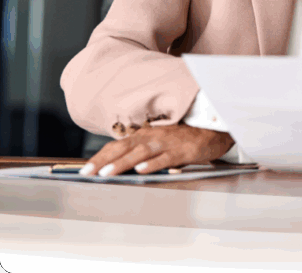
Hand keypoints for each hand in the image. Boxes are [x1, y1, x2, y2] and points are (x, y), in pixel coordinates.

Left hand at [80, 124, 234, 176]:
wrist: (213, 131)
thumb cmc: (184, 139)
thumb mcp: (160, 142)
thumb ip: (142, 153)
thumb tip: (120, 166)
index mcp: (145, 136)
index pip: (117, 145)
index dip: (100, 157)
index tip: (85, 169)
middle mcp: (152, 137)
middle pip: (124, 148)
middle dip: (103, 161)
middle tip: (87, 173)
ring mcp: (167, 143)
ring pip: (140, 153)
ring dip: (122, 163)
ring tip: (107, 173)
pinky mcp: (182, 150)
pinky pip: (165, 158)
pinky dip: (153, 164)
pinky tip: (141, 170)